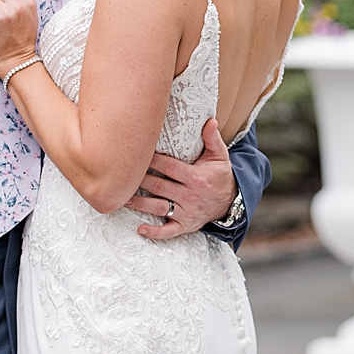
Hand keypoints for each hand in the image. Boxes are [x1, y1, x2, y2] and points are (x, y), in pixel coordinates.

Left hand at [129, 118, 236, 240]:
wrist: (230, 202)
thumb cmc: (219, 175)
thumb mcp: (220, 156)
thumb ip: (213, 138)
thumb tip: (210, 120)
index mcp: (196, 178)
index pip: (169, 167)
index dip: (153, 160)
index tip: (138, 153)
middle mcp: (190, 196)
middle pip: (160, 186)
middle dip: (141, 180)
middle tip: (123, 174)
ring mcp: (186, 213)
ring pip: (159, 208)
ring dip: (140, 204)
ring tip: (123, 198)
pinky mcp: (185, 226)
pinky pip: (168, 232)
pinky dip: (154, 233)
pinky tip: (140, 229)